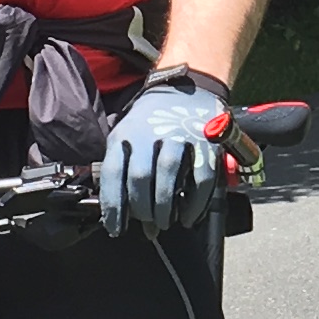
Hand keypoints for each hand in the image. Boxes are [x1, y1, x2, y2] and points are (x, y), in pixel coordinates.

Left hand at [98, 67, 232, 235]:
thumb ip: (126, 174)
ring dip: (165, 205)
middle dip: (142, 208)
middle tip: (148, 223)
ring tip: (165, 222)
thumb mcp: (128, 138)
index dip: (113, 205)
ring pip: (168, 174)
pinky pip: (201, 177)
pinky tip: (189, 217)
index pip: (114, 172)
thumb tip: (132, 219)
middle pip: (140, 176)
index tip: (116, 228)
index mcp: (125, 134)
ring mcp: (179, 134)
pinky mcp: (205, 141)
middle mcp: (149, 132)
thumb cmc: (151, 123)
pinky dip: (195, 202)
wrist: (184, 89)